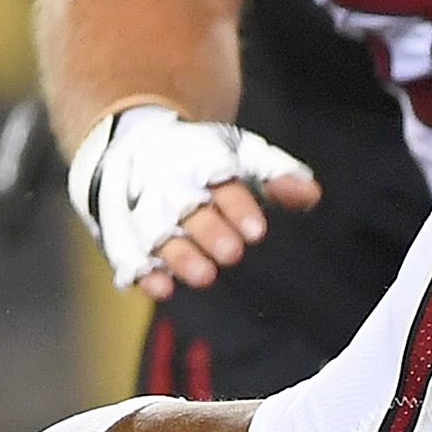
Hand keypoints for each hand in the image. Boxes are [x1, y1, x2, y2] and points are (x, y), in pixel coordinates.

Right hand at [65, 104, 322, 298]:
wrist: (132, 142)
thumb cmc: (203, 158)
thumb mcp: (243, 156)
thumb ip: (278, 176)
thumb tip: (310, 195)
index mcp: (201, 163)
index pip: (222, 184)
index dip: (238, 207)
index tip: (257, 231)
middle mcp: (169, 187)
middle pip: (188, 210)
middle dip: (209, 231)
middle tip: (233, 253)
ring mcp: (142, 211)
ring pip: (158, 235)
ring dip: (179, 256)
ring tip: (204, 276)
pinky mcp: (121, 235)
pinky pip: (126, 254)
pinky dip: (142, 272)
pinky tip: (162, 289)